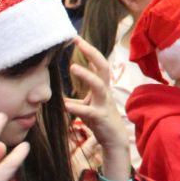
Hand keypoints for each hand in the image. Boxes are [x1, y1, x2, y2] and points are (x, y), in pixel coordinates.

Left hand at [66, 37, 128, 153]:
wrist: (114, 142)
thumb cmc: (101, 122)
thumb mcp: (89, 107)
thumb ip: (79, 100)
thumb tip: (65, 97)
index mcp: (102, 88)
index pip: (98, 64)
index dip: (89, 51)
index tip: (76, 38)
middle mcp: (105, 92)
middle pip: (103, 67)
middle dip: (92, 53)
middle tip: (78, 41)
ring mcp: (104, 104)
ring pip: (99, 86)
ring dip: (87, 76)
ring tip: (73, 67)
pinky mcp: (101, 118)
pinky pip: (89, 111)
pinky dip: (77, 107)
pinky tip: (65, 105)